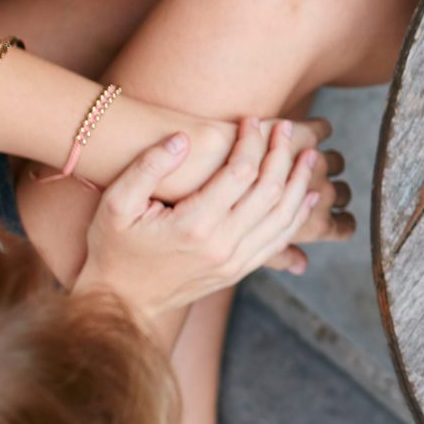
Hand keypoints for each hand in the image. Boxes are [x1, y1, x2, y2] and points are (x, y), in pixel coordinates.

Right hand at [75, 118, 336, 318]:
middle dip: (281, 155)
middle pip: (269, 191)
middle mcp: (222, 245)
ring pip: (282, 218)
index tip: (253, 119)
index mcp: (194, 225)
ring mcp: (234, 262)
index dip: (252, 141)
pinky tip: (307, 196)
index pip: (241, 173)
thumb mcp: (116, 204)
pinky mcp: (238, 271)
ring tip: (310, 156)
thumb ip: (147, 167)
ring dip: (299, 184)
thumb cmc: (113, 248)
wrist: (120, 304)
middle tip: (287, 128)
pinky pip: (278, 241)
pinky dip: (297, 216)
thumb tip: (183, 138)